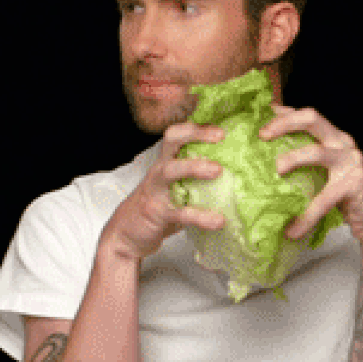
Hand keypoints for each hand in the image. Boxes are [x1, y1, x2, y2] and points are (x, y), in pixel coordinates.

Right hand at [100, 122, 226, 260]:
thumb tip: (236, 177)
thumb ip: (198, 181)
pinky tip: (218, 221)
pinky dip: (201, 216)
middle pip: (171, 140)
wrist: (126, 235)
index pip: (179, 134)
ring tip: (218, 170)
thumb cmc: (158, 208)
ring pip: (171, 170)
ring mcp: (156, 190)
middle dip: (195, 133)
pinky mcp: (157, 213)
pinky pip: (180, 212)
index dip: (199, 126)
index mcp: (167, 162)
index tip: (222, 128)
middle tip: (220, 136)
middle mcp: (160, 170)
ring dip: (194, 167)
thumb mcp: (176, 189)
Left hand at [259, 106, 362, 246]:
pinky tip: (293, 230)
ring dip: (292, 159)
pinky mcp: (354, 183)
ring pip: (317, 152)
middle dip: (284, 123)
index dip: (283, 112)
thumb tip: (267, 164)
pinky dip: (307, 216)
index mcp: (332, 137)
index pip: (306, 115)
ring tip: (275, 171)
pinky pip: (324, 199)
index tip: (260, 118)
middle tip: (263, 136)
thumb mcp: (325, 171)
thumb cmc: (346, 192)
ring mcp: (350, 161)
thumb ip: (305, 161)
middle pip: (312, 119)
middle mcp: (342, 142)